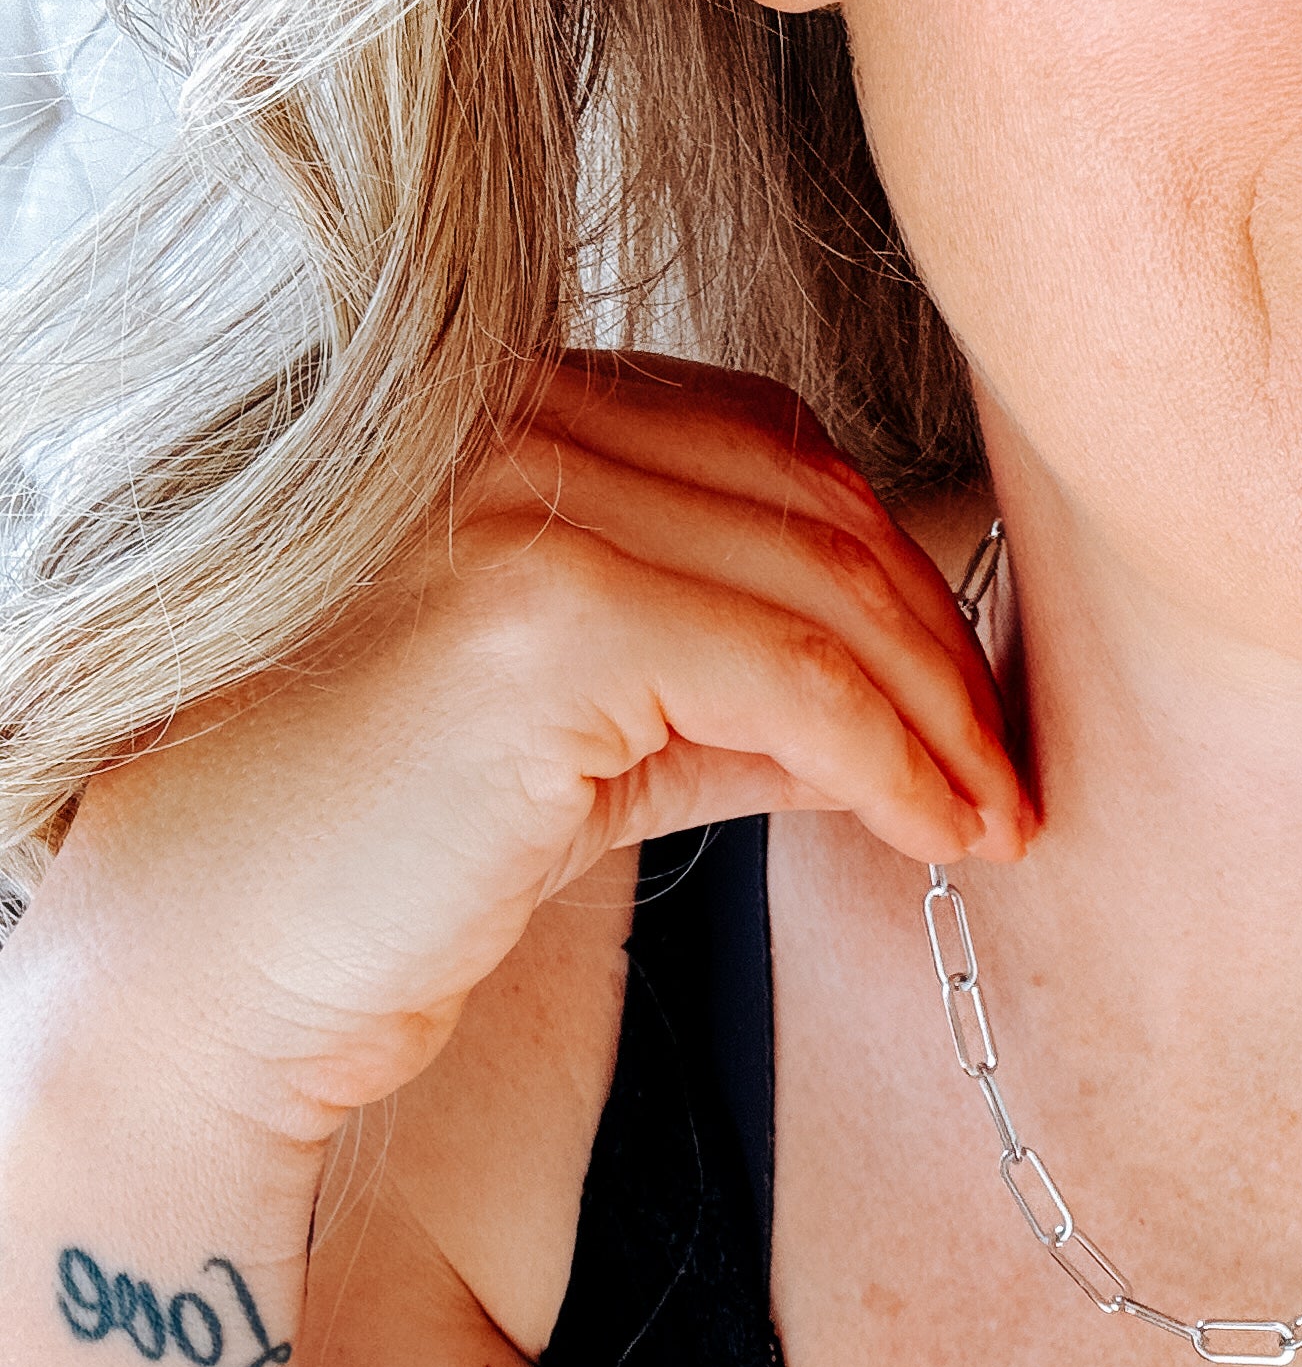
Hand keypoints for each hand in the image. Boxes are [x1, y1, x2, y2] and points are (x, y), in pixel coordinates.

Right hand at [37, 356, 1031, 1145]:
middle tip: (1013, 776)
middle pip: (820, 506)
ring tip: (996, 821)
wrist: (222, 956)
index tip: (968, 702)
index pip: (771, 449)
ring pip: (826, 591)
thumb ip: (739, 691)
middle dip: (943, 650)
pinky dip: (893, 763)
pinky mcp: (546, 613)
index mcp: (516, 409)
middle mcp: (515, 417)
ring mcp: (524, 498)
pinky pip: (794, 681)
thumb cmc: (390, 857)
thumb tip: (909, 715)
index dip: (894, 572)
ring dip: (941, 718)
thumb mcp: (600, 738)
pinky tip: (937, 834)